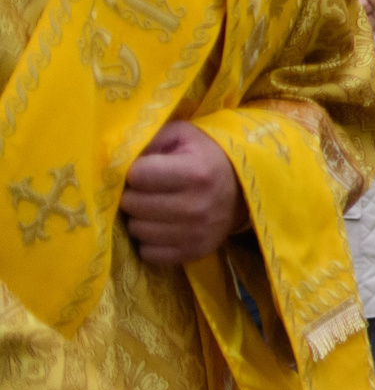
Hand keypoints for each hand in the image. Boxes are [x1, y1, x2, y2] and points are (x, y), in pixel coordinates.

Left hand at [121, 122, 244, 266]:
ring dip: (140, 218)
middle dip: (134, 195)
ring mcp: (196, 233)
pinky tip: (161, 227)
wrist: (243, 191)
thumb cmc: (207, 157)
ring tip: (154, 208)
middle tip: (147, 190)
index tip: (146, 170)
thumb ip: (150, 139)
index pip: (137, 175)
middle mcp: (197, 206)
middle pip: (133, 204)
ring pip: (137, 229)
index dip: (135, 171)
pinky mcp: (194, 252)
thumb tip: (116, 158)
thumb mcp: (184, 136)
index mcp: (196, 173)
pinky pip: (149, 253)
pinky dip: (149, 240)